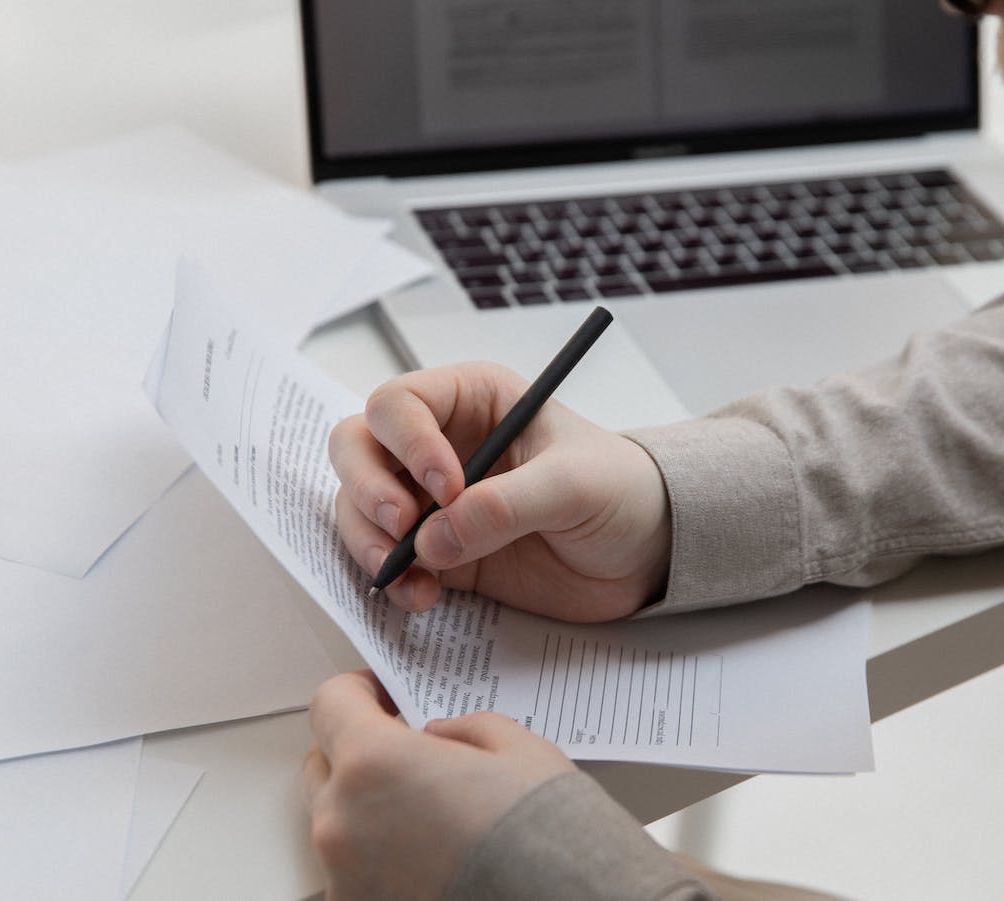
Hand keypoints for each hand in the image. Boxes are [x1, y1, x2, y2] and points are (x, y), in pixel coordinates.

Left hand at [303, 670, 576, 900]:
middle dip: (360, 752)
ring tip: (431, 817)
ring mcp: (344, 877)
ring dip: (369, 810)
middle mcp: (343, 823)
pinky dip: (380, 861)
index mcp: (375, 763)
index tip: (380, 697)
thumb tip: (442, 736)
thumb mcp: (519, 750)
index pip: (331, 705)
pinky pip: (353, 873)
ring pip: (338, 823)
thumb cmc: (545, 836)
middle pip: (324, 765)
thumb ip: (465, 729)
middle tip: (410, 757)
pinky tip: (432, 859)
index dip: (357, 692)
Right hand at [330, 362, 669, 621]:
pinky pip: (385, 559)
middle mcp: (439, 443)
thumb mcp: (574, 486)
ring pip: (358, 505)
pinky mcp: (437, 550)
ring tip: (408, 576)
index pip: (400, 404)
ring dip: (368, 541)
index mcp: (472, 400)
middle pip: (358, 448)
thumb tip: (435, 538)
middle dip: (367, 488)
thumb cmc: (621, 491)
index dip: (408, 443)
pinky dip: (390, 580)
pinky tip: (423, 597)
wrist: (645, 552)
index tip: (446, 489)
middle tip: (401, 526)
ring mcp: (432, 500)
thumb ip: (507, 506)